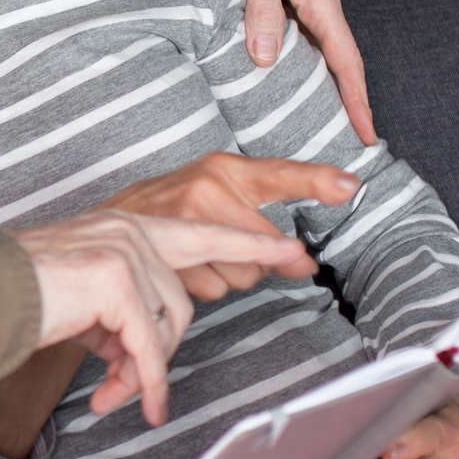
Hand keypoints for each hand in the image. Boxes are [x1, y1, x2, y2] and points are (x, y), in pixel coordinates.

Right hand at [13, 212, 310, 426]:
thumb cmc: (19, 298)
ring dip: (142, 369)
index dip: (249, 243)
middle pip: (183, 300)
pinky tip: (135, 405)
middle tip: (133, 390)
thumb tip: (141, 366)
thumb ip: (122, 318)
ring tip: (109, 391)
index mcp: (123, 224)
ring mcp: (123, 250)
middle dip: (160, 353)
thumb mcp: (84, 304)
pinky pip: (148, 346)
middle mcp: (128, 228)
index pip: (201, 232)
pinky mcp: (114, 279)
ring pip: (168, 325)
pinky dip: (146, 382)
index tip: (292, 250)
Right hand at [99, 152, 350, 299]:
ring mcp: (184, 219)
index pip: (279, 173)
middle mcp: (206, 188)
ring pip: (241, 275)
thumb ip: (267, 223)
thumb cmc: (172, 206)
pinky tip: (183, 267)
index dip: (317, 180)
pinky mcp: (167, 250)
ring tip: (200, 256)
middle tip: (226, 247)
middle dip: (254, 262)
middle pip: (265, 250)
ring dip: (226, 276)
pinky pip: (212, 288)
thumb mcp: (219, 194)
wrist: (107, 222)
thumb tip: (304, 265)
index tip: (351, 187)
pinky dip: (202, 286)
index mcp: (224, 169)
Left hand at [210, 0, 375, 145]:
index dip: (356, 101)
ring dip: (317, 86)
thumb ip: (260, 9)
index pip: (346, 61)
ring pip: (313, 52)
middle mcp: (313, 2)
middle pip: (336, 63)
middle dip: (343, 102)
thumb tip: (266, 59)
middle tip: (343, 144)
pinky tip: (277, 83)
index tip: (365, 136)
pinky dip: (292, 65)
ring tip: (313, 124)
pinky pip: (292, 39)